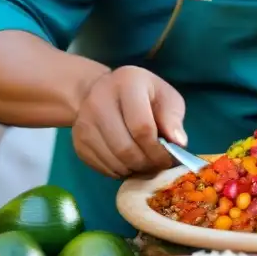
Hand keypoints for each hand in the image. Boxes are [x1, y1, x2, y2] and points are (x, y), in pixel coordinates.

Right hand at [72, 66, 186, 178]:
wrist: (104, 91)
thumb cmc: (143, 95)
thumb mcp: (166, 97)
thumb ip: (173, 118)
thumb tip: (178, 144)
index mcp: (127, 83)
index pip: (142, 127)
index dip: (158, 149)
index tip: (168, 158)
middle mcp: (99, 100)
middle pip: (125, 148)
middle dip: (146, 163)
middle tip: (158, 166)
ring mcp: (84, 122)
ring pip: (113, 160)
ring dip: (134, 169)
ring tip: (146, 164)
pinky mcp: (78, 140)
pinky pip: (101, 167)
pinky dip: (119, 172)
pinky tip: (130, 163)